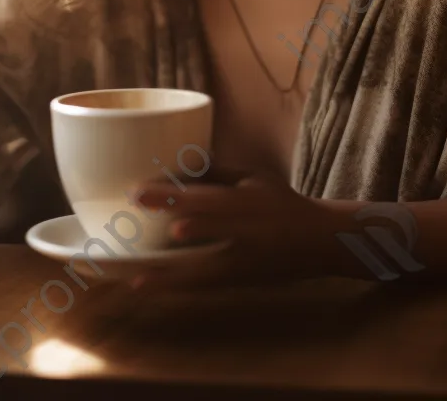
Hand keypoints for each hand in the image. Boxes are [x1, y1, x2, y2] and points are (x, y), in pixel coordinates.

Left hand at [131, 165, 341, 289]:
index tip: (137, 192)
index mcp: (248, 201)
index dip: (172, 195)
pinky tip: (146, 285)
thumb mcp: (253, 178)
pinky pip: (201, 284)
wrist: (320, 242)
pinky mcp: (239, 280)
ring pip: (200, 270)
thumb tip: (178, 161)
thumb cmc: (282, 202)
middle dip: (163, 228)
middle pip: (202, 228)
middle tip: (126, 225)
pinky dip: (174, 285)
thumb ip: (216, 172)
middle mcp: (246, 232)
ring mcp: (244, 261)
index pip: (207, 197)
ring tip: (133, 277)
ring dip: (166, 274)